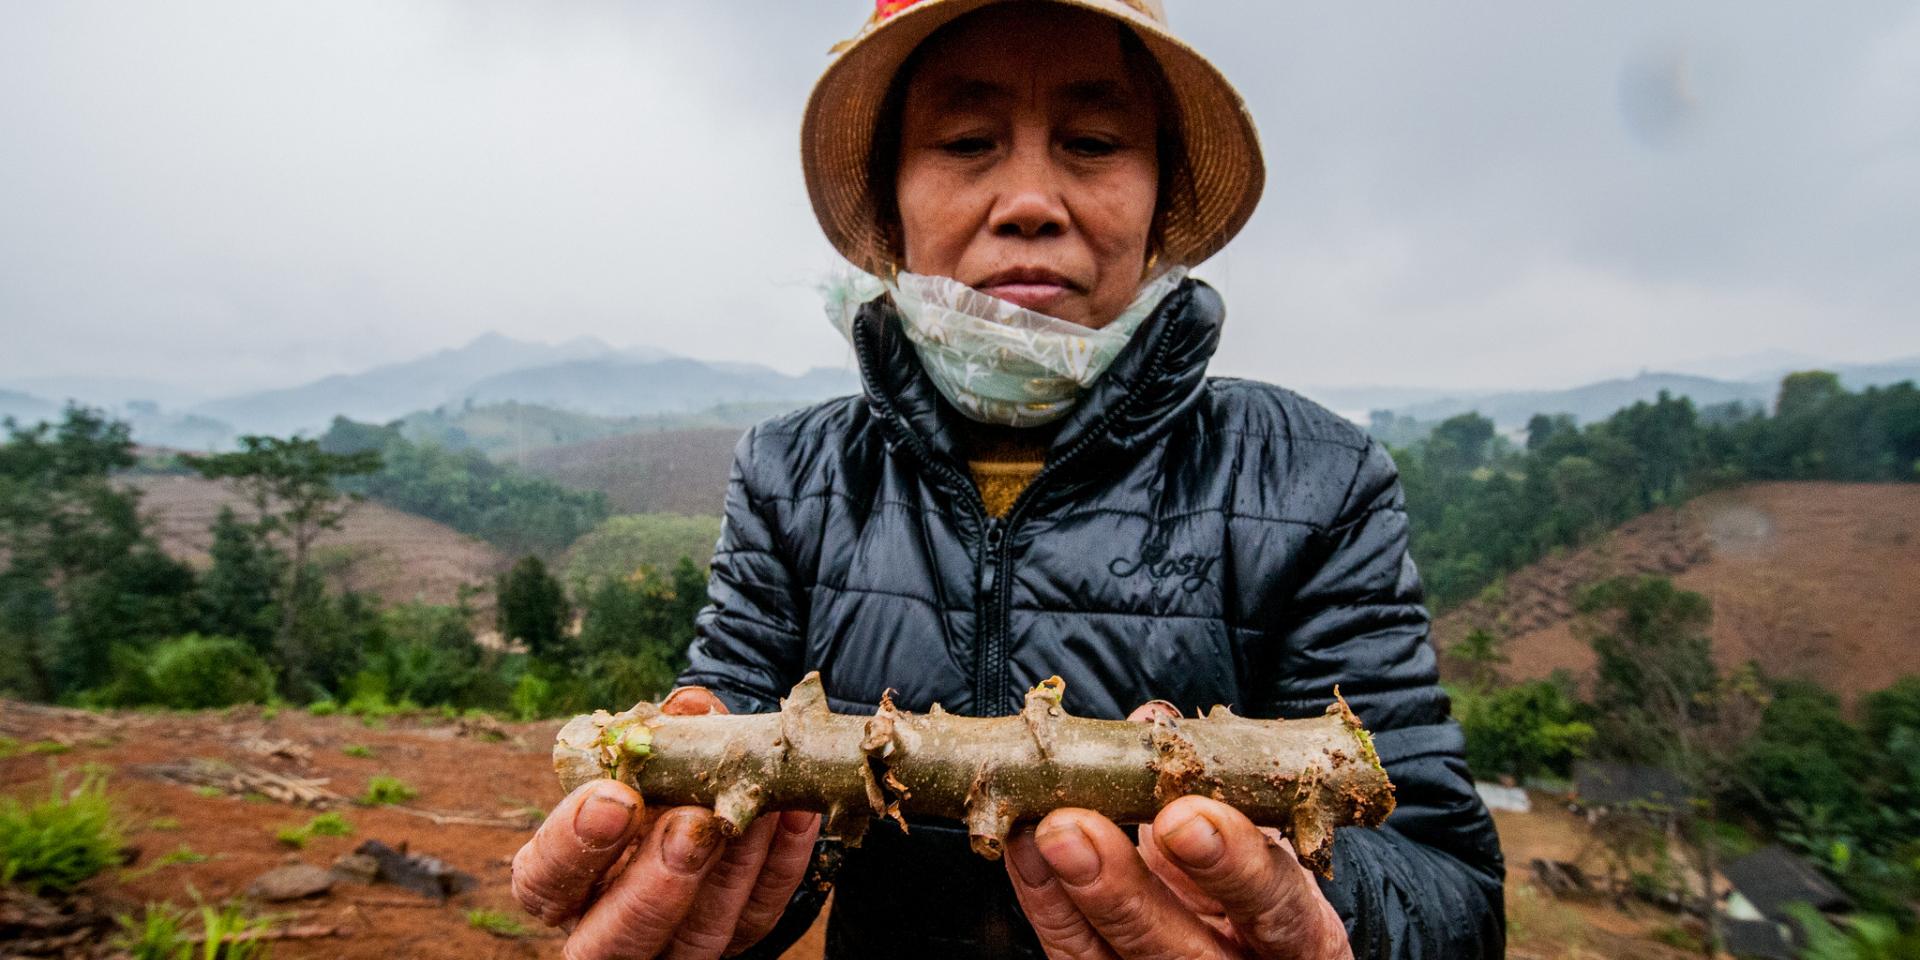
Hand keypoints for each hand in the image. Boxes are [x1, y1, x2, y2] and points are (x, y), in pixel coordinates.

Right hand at [511, 687, 822, 958]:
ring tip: (746, 816)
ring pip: (695, 939)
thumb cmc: (653, 780)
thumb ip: (659, 736)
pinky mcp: (735, 940)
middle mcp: (605, 925)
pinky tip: (794, 816)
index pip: (543, 881)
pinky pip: (759, 918)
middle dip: (654, 884)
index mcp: (562, 879)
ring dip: (728, 873)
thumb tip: (689, 706)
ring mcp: (672, 945)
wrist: (703, 799)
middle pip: (612, 940)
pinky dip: (781, 867)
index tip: (616, 795)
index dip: (573, 844)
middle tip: (690, 824)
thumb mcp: (643, 758)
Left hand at [1003, 703, 1353, 959]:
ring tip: (1041, 834)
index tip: (1183, 812)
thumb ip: (1220, 791)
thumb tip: (1153, 719)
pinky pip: (1076, 959)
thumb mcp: (1267, 841)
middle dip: (1124, 891)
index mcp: (1301, 941)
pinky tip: (1025, 853)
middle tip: (1074, 829)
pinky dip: (1046, 902)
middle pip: (1185, 955)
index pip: (1278, 907)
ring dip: (1071, 895)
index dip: (1234, 863)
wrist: (1255, 949)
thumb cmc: (1265, 884)